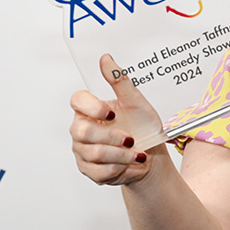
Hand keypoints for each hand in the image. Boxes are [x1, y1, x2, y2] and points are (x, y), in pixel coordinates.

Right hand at [69, 54, 164, 184]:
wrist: (152, 155)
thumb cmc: (143, 126)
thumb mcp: (135, 101)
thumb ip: (119, 81)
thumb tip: (106, 59)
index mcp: (90, 110)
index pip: (77, 101)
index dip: (92, 107)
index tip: (112, 114)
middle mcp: (81, 130)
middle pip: (82, 132)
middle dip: (112, 137)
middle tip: (131, 138)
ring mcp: (82, 151)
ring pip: (93, 153)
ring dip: (121, 154)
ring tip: (136, 152)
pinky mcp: (89, 170)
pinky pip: (98, 171)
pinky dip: (119, 167)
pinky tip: (129, 163)